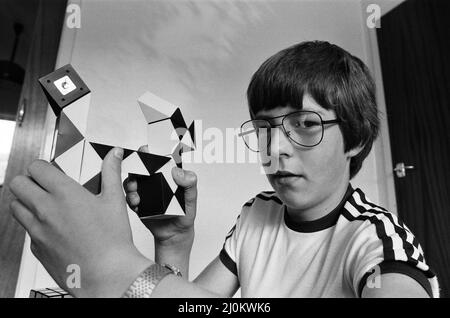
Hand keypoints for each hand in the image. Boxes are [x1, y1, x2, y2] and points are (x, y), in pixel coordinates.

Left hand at [9, 148, 151, 296]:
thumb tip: (114, 155)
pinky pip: (26, 230)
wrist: (107, 274)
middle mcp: (45, 210)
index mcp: (64, 193)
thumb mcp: (115, 200)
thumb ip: (111, 172)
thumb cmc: (113, 240)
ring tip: (46, 205)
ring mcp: (37, 230)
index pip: (36, 167)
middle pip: (18, 183)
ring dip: (27, 202)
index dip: (43, 167)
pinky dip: (35, 226)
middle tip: (44, 185)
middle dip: (29, 181)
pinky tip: (54, 229)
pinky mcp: (36, 248)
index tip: (51, 171)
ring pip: (15, 206)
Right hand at [123, 146, 196, 247]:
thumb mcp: (191, 197)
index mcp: (166, 175)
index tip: (145, 150)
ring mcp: (144, 192)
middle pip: (140, 168)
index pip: (157, 160)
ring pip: (131, 182)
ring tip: (136, 193)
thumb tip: (178, 172)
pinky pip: (129, 198)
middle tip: (137, 174)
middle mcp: (153, 181)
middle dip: (135, 168)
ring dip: (131, 185)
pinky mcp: (137, 204)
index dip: (149, 153)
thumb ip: (189, 183)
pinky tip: (137, 203)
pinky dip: (130, 199)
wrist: (176, 233)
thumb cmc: (185, 213)